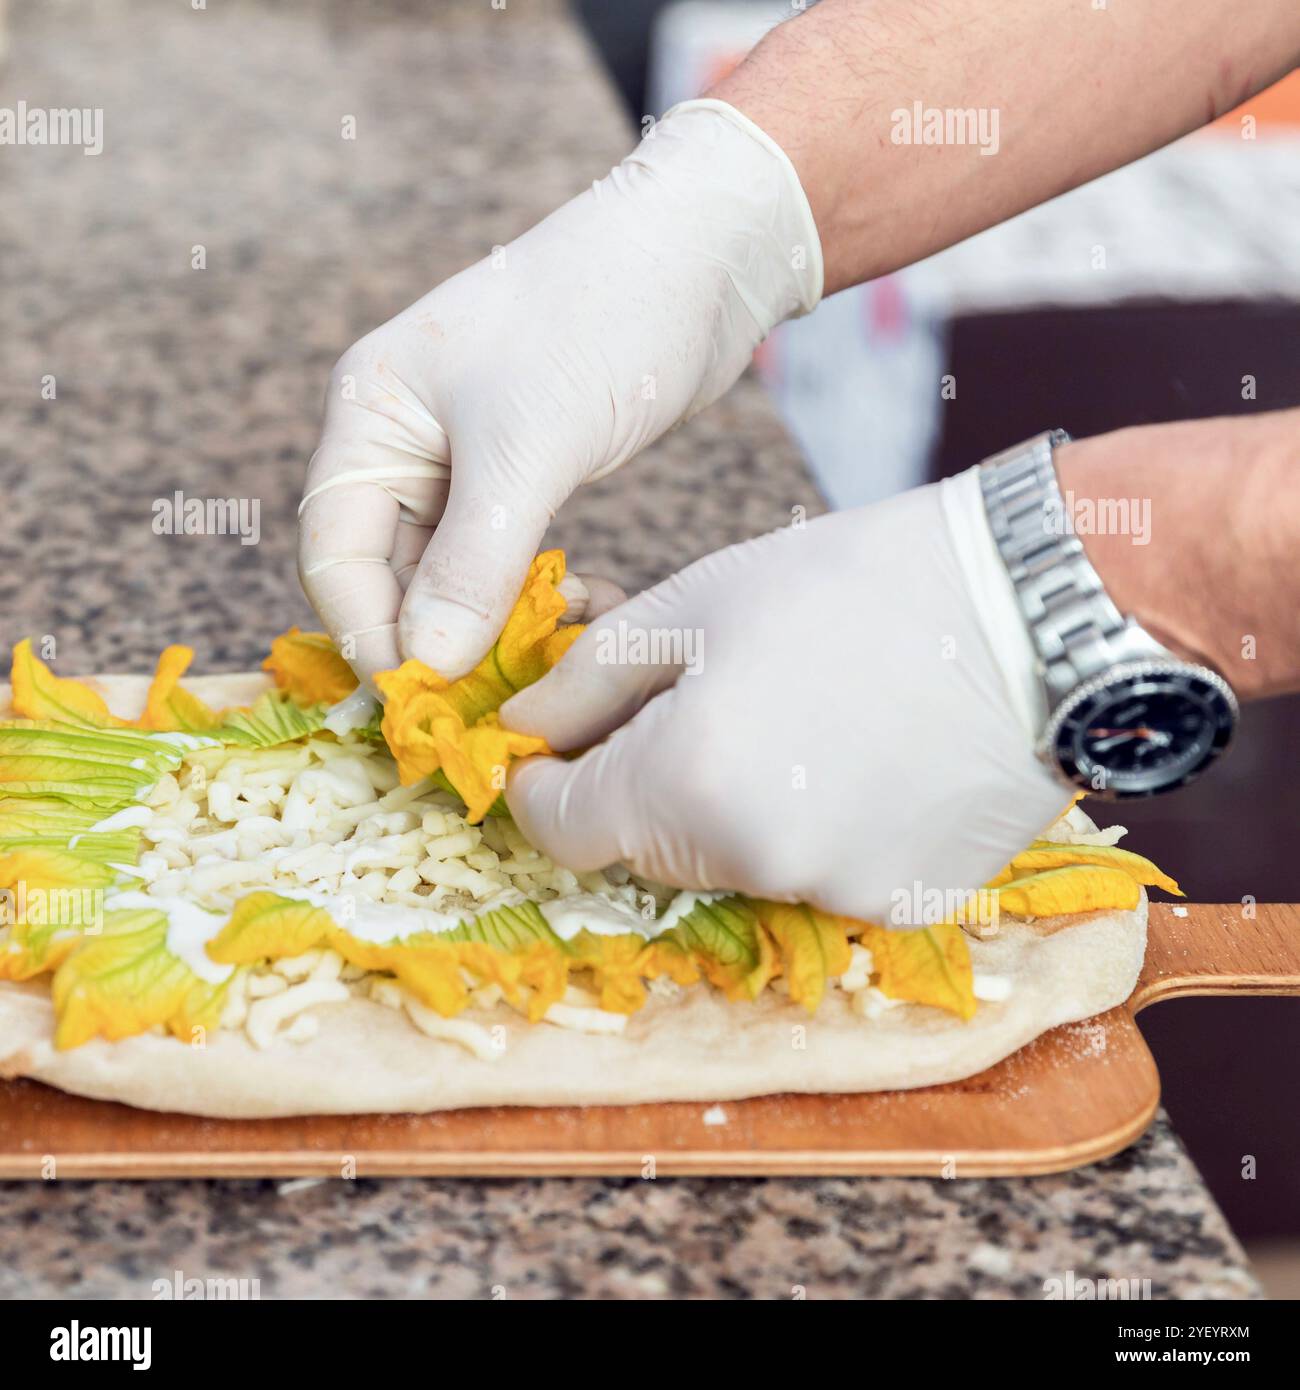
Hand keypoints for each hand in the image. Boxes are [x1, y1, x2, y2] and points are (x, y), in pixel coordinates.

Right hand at [298, 100, 820, 684]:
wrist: (700, 255)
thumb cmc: (599, 318)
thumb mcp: (528, 444)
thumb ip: (472, 559)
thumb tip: (426, 663)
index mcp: (371, 414)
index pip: (335, 551)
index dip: (367, 631)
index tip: (421, 699)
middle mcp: (404, 441)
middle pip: (387, 572)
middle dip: (431, 639)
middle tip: (485, 701)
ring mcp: (466, 460)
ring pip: (450, 574)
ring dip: (488, 625)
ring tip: (542, 655)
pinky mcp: (525, 475)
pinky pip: (504, 560)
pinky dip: (530, 596)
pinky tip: (577, 609)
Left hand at [501, 469, 1069, 923]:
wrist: (1029, 610)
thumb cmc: (849, 585)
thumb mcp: (692, 605)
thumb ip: (588, 680)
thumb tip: (524, 730)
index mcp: (684, 786)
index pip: (561, 831)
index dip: (543, 787)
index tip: (555, 748)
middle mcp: (752, 865)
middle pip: (646, 849)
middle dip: (642, 784)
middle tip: (695, 702)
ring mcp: (833, 893)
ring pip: (729, 862)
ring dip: (727, 807)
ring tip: (790, 717)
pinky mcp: (900, 902)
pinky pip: (812, 873)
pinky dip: (809, 827)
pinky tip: (855, 758)